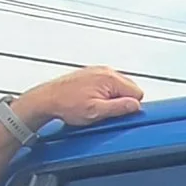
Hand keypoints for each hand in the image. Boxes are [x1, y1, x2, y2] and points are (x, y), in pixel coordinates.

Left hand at [11, 68, 145, 134]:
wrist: (48, 99)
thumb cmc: (66, 104)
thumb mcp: (96, 112)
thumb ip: (119, 108)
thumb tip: (135, 106)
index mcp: (110, 78)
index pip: (137, 93)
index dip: (129, 107)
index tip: (118, 113)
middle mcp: (105, 71)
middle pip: (129, 89)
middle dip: (121, 102)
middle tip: (105, 111)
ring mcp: (98, 71)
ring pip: (118, 88)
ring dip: (111, 99)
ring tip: (95, 106)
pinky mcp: (91, 75)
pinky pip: (107, 86)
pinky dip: (103, 95)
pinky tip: (91, 101)